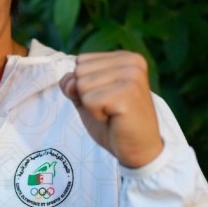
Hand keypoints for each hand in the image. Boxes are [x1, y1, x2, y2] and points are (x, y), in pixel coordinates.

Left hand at [58, 51, 163, 167]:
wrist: (138, 149)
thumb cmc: (114, 123)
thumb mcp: (88, 97)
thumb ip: (73, 83)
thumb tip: (69, 82)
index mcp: (125, 57)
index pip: (81, 61)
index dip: (85, 86)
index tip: (107, 98)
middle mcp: (131, 61)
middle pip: (80, 71)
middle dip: (86, 95)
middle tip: (109, 107)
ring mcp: (132, 76)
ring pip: (82, 85)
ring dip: (91, 106)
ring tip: (112, 112)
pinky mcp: (128, 94)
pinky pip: (89, 101)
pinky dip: (96, 115)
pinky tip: (114, 118)